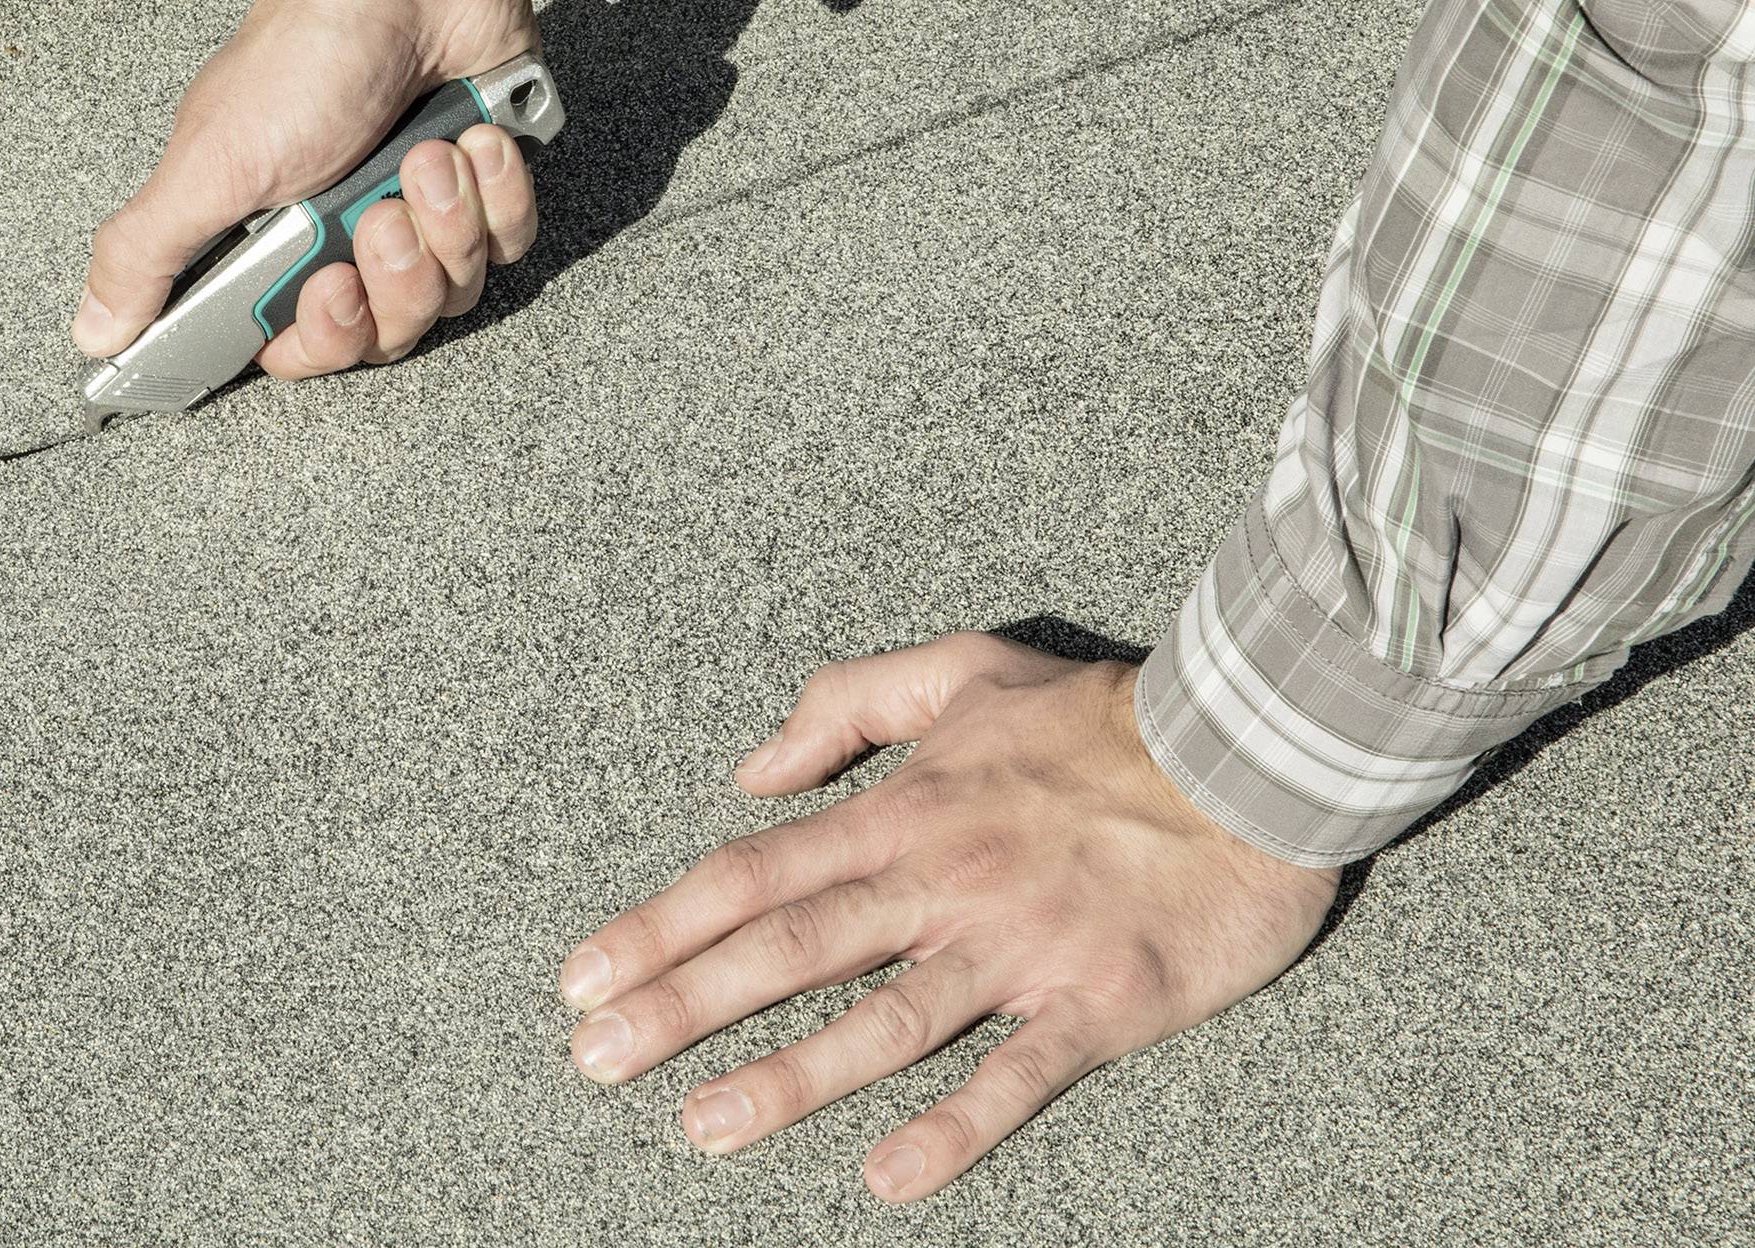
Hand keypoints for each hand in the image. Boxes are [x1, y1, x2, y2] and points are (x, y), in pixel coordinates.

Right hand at [74, 0, 541, 377]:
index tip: (329, 291)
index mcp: (276, 243)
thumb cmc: (306, 57)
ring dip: (446, 223)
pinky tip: (472, 140)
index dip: (325, 339)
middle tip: (380, 217)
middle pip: (389, 331)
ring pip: (455, 289)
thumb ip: (146, 256)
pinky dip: (496, 194)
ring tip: (424, 156)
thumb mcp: (207, 165)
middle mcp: (349, 235)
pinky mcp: (487, 184)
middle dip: (395, 278)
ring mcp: (424, 211)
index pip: (305, 349)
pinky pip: (510, 243)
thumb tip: (92, 331)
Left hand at [555, 632, 1338, 1200]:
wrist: (1260, 746)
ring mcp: (1017, 947)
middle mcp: (941, 881)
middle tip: (595, 1062)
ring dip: (788, 1078)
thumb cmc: (1105, 713)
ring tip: (703, 1127)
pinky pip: (1015, 1075)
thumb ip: (847, 705)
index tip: (583, 976)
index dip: (659, 926)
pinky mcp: (1097, 1003)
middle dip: (681, 1007)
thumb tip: (750, 767)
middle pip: (788, 952)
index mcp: (904, 810)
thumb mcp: (963, 667)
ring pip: (882, 1022)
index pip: (752, 873)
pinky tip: (886, 1175)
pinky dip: (953, 1128)